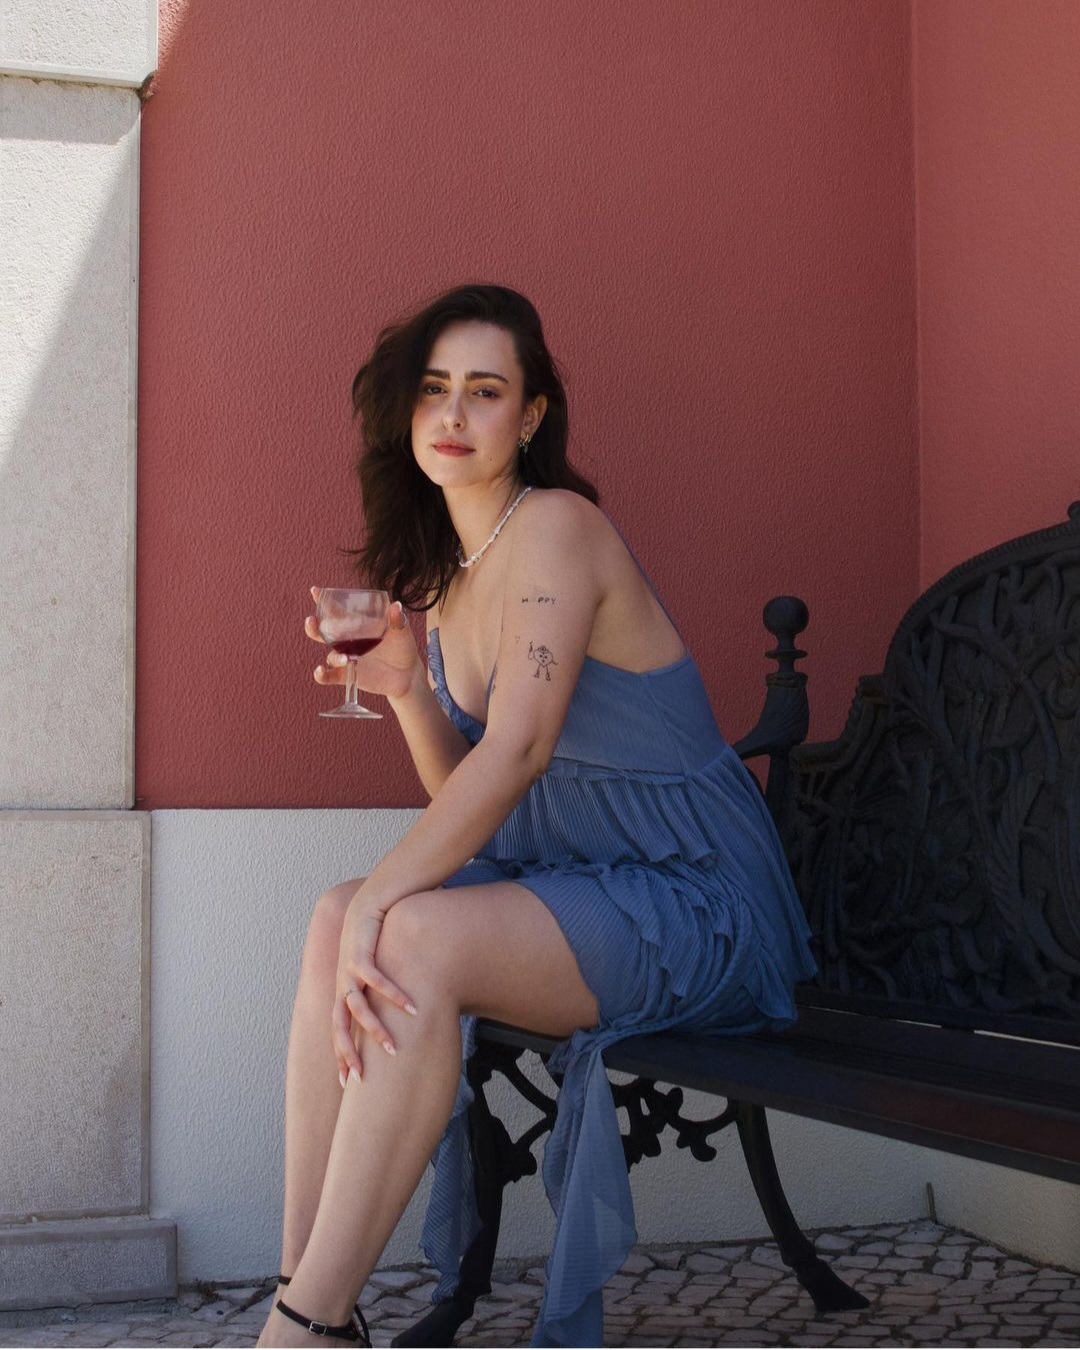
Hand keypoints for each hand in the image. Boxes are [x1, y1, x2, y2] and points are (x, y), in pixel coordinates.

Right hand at [306, 586, 419, 700]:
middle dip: (313, 626)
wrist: (408, 674)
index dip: (323, 600)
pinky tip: (321, 671)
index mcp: (357, 625)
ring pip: (329, 655)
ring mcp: (346, 658)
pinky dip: (321, 675)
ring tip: (347, 659)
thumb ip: (397, 619)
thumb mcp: (402, 631)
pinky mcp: (347, 675)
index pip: (336, 610)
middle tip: (312, 620)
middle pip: (323, 632)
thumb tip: (396, 605)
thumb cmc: (403, 647)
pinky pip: (328, 676)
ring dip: (334, 656)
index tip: (315, 591)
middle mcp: (347, 641)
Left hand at [333, 894, 417, 1083]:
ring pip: (356, 1007)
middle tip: (359, 1080)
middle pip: (338, 1026)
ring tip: (392, 1049)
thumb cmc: (383, 934)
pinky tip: (411, 1007)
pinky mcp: (361, 951)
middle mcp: (342, 982)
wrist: (373, 897)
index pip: (339, 1030)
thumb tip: (408, 1016)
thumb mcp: (383, 967)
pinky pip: (376, 979)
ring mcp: (349, 967)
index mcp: (345, 989)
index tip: (347, 1083)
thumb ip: (388, 992)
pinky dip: (393, 994)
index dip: (342, 1056)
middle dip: (347, 1054)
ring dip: (374, 1030)